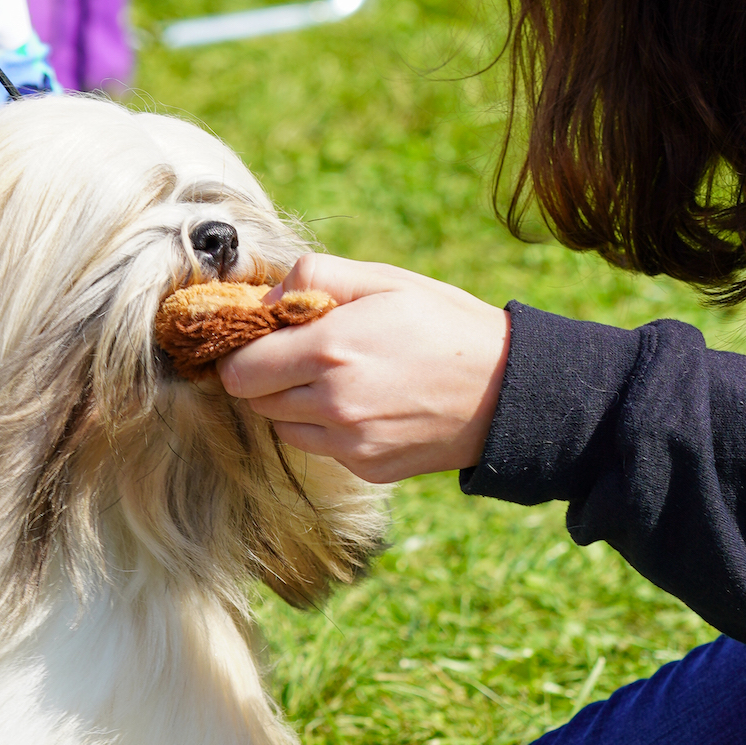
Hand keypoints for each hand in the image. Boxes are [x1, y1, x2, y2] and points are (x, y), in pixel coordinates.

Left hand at [217, 254, 510, 481]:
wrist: (506, 390)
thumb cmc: (444, 324)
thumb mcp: (384, 279)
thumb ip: (315, 277)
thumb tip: (264, 300)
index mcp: (330, 348)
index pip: (239, 368)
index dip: (241, 349)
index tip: (259, 336)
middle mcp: (332, 402)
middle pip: (254, 398)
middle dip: (265, 373)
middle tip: (301, 351)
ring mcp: (349, 442)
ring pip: (281, 425)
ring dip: (292, 401)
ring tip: (339, 375)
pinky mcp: (366, 467)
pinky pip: (319, 446)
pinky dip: (326, 426)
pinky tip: (365, 402)